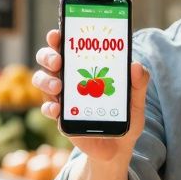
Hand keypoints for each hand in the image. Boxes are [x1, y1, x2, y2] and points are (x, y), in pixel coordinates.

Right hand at [33, 29, 148, 163]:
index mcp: (85, 67)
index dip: (59, 37)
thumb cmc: (125, 116)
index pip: (68, 46)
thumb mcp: (136, 99)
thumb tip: (136, 66)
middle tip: (58, 60)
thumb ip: (138, 83)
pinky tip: (57, 108)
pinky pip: (48, 108)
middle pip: (48, 59)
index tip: (58, 32)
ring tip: (58, 86)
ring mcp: (62, 97)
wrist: (118, 147)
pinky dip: (50, 106)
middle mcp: (68, 78)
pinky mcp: (61, 117)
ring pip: (42, 80)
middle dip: (48, 55)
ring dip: (46, 80)